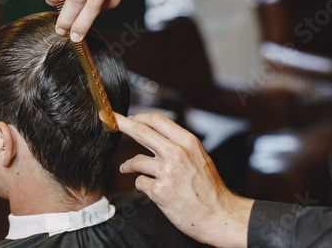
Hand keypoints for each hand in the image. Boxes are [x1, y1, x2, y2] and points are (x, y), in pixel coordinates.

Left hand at [116, 112, 253, 247]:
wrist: (219, 216)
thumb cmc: (209, 189)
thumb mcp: (199, 158)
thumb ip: (179, 145)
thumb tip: (156, 135)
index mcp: (188, 142)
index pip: (157, 120)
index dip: (139, 116)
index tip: (128, 117)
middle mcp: (177, 153)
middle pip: (141, 131)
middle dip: (122, 124)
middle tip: (112, 120)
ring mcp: (168, 172)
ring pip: (136, 160)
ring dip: (128, 165)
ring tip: (126, 167)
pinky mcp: (159, 191)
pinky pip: (139, 182)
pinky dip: (141, 184)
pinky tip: (148, 188)